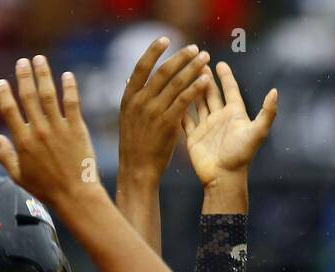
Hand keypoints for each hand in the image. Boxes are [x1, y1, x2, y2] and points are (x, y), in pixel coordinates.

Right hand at [0, 55, 101, 205]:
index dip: (4, 94)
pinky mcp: (77, 130)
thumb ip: (6, 156)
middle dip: (24, 76)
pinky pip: (72, 104)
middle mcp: (39, 131)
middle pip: (28, 97)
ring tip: (40, 60)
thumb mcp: (20, 177)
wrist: (76, 196)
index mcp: (23, 141)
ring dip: (43, 75)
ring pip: (48, 95)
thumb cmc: (47, 190)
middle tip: (22, 62)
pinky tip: (67, 76)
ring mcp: (59, 129)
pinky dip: (70, 88)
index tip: (2, 82)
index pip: (9, 110)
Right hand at [119, 39, 211, 182]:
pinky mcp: (168, 124)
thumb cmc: (135, 144)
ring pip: (176, 83)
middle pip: (162, 72)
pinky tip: (206, 80)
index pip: (141, 67)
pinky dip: (195, 88)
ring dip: (192, 69)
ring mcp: (154, 112)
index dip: (153, 51)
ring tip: (205, 58)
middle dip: (180, 57)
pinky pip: (184, 101)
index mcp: (129, 97)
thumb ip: (133, 98)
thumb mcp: (128, 118)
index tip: (166, 39)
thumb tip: (131, 78)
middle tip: (195, 48)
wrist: (138, 169)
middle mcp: (140, 101)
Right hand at [183, 61, 277, 187]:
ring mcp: (206, 127)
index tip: (220, 63)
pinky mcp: (194, 136)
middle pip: (212, 93)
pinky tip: (172, 95)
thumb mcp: (257, 132)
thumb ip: (267, 112)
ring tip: (184, 73)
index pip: (230, 90)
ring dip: (192, 88)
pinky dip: (179, 107)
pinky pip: (185, 118)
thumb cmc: (241, 155)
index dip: (226, 77)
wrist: (224, 178)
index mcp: (235, 115)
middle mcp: (220, 118)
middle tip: (198, 61)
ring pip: (197, 102)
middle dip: (206, 77)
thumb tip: (275, 92)